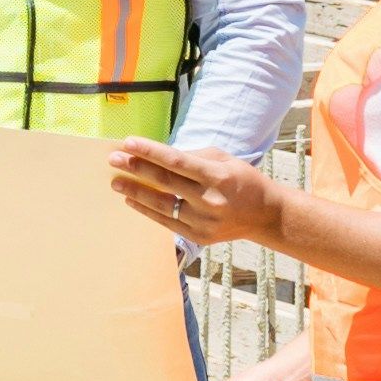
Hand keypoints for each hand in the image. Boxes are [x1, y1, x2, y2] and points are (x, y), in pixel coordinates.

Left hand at [109, 143, 279, 247]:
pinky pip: (167, 222)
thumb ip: (193, 156)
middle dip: (136, 169)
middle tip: (114, 159)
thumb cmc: (243, 180)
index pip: (177, 161)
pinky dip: (147, 211)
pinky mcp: (200, 237)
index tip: (128, 143)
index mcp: (218, 176)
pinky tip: (132, 201)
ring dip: (135, 192)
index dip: (150, 152)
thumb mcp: (224, 159)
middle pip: (165, 182)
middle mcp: (210, 201)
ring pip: (162, 205)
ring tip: (116, 182)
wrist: (266, 216)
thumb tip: (159, 154)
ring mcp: (204, 222)